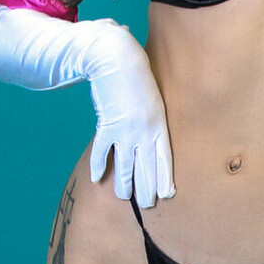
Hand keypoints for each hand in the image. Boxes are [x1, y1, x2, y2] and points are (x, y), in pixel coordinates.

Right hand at [83, 20, 175, 207]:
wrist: (117, 59)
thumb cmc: (137, 74)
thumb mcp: (154, 96)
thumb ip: (153, 115)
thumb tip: (153, 128)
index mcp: (159, 124)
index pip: (164, 158)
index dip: (165, 178)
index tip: (166, 194)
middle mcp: (144, 131)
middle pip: (146, 167)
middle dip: (147, 188)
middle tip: (147, 204)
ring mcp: (125, 130)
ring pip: (125, 165)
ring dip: (125, 185)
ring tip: (125, 198)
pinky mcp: (106, 126)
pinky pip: (102, 152)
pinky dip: (98, 166)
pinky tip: (97, 179)